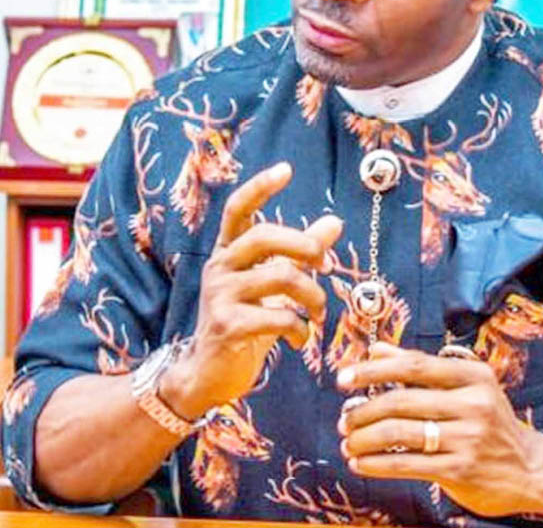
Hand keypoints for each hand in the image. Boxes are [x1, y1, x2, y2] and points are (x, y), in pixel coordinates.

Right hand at [160, 162, 342, 418]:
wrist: (208, 373)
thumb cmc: (243, 322)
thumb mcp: (271, 284)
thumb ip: (300, 253)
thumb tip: (334, 221)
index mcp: (228, 252)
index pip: (238, 210)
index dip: (260, 188)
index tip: (285, 169)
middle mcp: (219, 267)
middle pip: (264, 236)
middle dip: (305, 246)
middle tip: (327, 264)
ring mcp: (220, 296)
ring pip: (280, 277)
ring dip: (312, 295)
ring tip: (318, 313)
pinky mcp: (227, 326)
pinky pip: (278, 316)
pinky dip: (300, 327)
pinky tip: (301, 338)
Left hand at [336, 342, 542, 517]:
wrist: (529, 470)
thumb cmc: (488, 420)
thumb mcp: (464, 386)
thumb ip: (419, 367)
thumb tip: (375, 350)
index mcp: (472, 375)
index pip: (414, 365)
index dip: (374, 370)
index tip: (344, 378)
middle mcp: (473, 403)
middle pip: (402, 400)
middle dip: (364, 410)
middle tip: (344, 419)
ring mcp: (468, 438)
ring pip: (400, 434)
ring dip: (364, 439)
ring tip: (349, 442)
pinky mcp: (461, 470)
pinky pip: (406, 465)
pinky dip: (376, 464)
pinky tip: (361, 463)